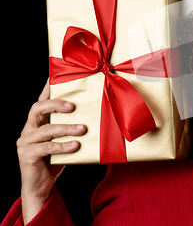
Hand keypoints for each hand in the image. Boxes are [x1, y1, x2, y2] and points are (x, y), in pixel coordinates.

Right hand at [17, 79, 85, 223]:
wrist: (41, 187)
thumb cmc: (55, 160)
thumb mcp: (65, 140)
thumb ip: (72, 127)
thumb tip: (97, 115)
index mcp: (37, 122)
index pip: (42, 100)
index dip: (48, 88)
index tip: (56, 76)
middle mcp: (29, 128)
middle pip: (37, 108)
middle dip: (55, 104)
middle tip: (73, 106)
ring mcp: (25, 142)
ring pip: (45, 129)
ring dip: (65, 128)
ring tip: (82, 129)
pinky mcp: (27, 155)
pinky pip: (46, 148)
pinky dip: (62, 146)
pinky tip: (75, 146)